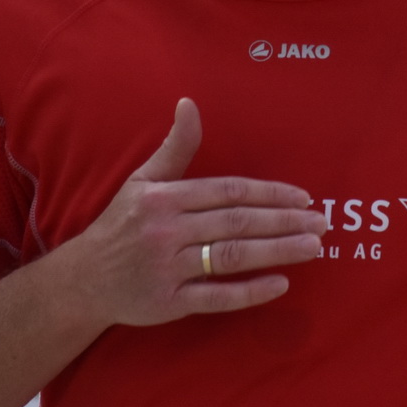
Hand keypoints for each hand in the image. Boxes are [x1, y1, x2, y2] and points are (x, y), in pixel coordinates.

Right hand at [57, 99, 325, 326]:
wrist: (83, 279)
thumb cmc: (122, 224)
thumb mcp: (143, 180)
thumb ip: (175, 147)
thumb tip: (189, 103)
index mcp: (165, 198)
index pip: (229, 192)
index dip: (270, 193)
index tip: (305, 198)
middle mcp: (166, 231)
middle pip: (237, 223)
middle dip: (284, 222)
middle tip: (323, 223)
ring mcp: (167, 269)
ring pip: (231, 257)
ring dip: (276, 252)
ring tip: (313, 249)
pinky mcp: (168, 303)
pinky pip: (215, 297)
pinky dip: (249, 292)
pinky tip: (280, 284)